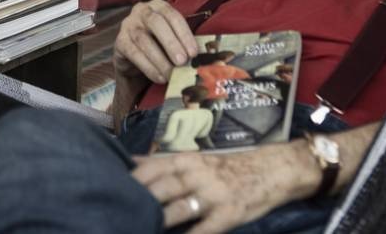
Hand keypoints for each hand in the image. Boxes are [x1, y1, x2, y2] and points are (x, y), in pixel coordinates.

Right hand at [112, 0, 198, 85]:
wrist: (135, 60)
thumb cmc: (160, 46)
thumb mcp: (173, 39)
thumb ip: (184, 43)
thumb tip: (201, 57)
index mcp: (158, 6)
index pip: (173, 15)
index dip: (184, 34)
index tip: (194, 53)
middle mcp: (141, 11)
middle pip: (156, 23)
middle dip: (171, 43)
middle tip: (182, 62)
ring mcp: (128, 25)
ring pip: (143, 39)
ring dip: (159, 59)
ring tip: (172, 74)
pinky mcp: (120, 41)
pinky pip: (133, 53)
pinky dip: (148, 67)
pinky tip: (159, 77)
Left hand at [131, 146, 304, 233]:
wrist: (273, 169)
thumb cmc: (229, 167)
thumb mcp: (196, 158)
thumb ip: (164, 163)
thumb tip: (131, 161)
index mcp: (187, 160)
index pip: (151, 169)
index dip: (131, 182)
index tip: (112, 192)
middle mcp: (197, 175)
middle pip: (160, 190)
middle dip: (140, 204)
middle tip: (119, 216)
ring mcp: (213, 196)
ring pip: (178, 210)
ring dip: (159, 221)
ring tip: (140, 229)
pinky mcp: (228, 215)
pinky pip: (203, 230)